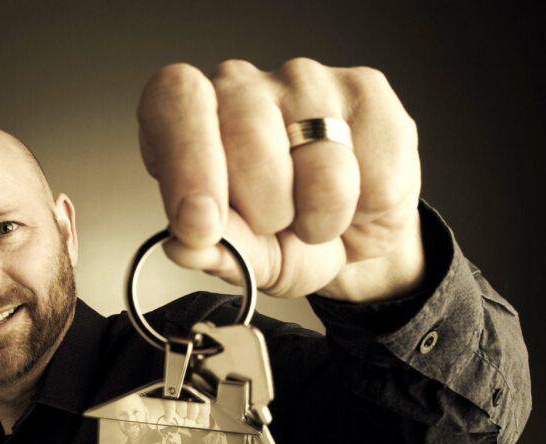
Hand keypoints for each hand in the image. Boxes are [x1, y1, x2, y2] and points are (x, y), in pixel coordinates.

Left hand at [137, 58, 425, 301]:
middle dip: (265, 211)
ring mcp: (305, 80)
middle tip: (274, 225)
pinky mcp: (365, 90)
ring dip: (319, 216)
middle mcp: (240, 85)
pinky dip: (363, 206)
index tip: (201, 223)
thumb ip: (212, 251)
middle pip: (248, 142)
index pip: (176, 101)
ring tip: (315, 216)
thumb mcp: (242, 260)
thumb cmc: (282, 240)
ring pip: (318, 160)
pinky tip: (354, 197)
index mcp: (188, 117)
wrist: (351, 244)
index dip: (188, 161)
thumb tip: (186, 244)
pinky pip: (370, 168)